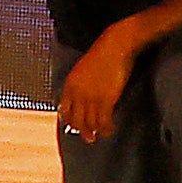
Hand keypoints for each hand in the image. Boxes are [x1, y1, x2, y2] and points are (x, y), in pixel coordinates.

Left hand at [61, 24, 154, 143]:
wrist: (116, 45)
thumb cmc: (104, 53)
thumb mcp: (84, 68)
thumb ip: (80, 83)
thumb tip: (84, 96)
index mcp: (70, 84)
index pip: (65, 110)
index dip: (70, 121)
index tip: (76, 126)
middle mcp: (78, 93)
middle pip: (76, 120)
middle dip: (83, 131)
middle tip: (89, 137)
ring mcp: (91, 97)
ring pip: (90, 123)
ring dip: (96, 132)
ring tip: (102, 135)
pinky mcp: (106, 100)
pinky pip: (103, 121)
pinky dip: (107, 128)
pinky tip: (111, 129)